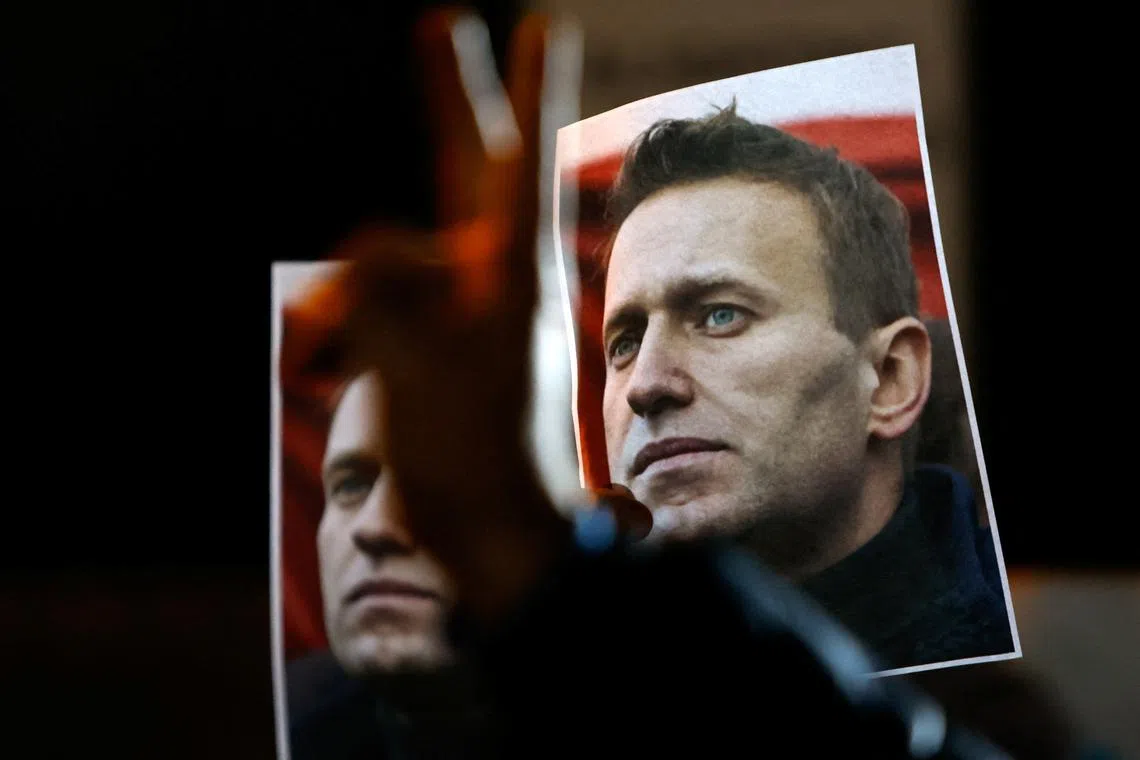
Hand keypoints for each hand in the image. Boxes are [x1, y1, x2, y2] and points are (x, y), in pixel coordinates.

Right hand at [340, 9, 575, 626]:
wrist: (484, 535)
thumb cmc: (475, 463)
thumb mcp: (422, 378)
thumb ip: (384, 300)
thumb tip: (362, 239)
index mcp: (512, 278)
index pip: (518, 167)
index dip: (523, 91)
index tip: (540, 25)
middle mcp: (485, 278)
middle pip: (464, 169)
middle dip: (449, 97)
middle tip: (440, 21)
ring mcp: (452, 306)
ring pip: (378, 262)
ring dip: (338, 310)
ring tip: (324, 368)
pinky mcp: (422, 335)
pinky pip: (363, 304)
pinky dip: (333, 333)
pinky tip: (320, 370)